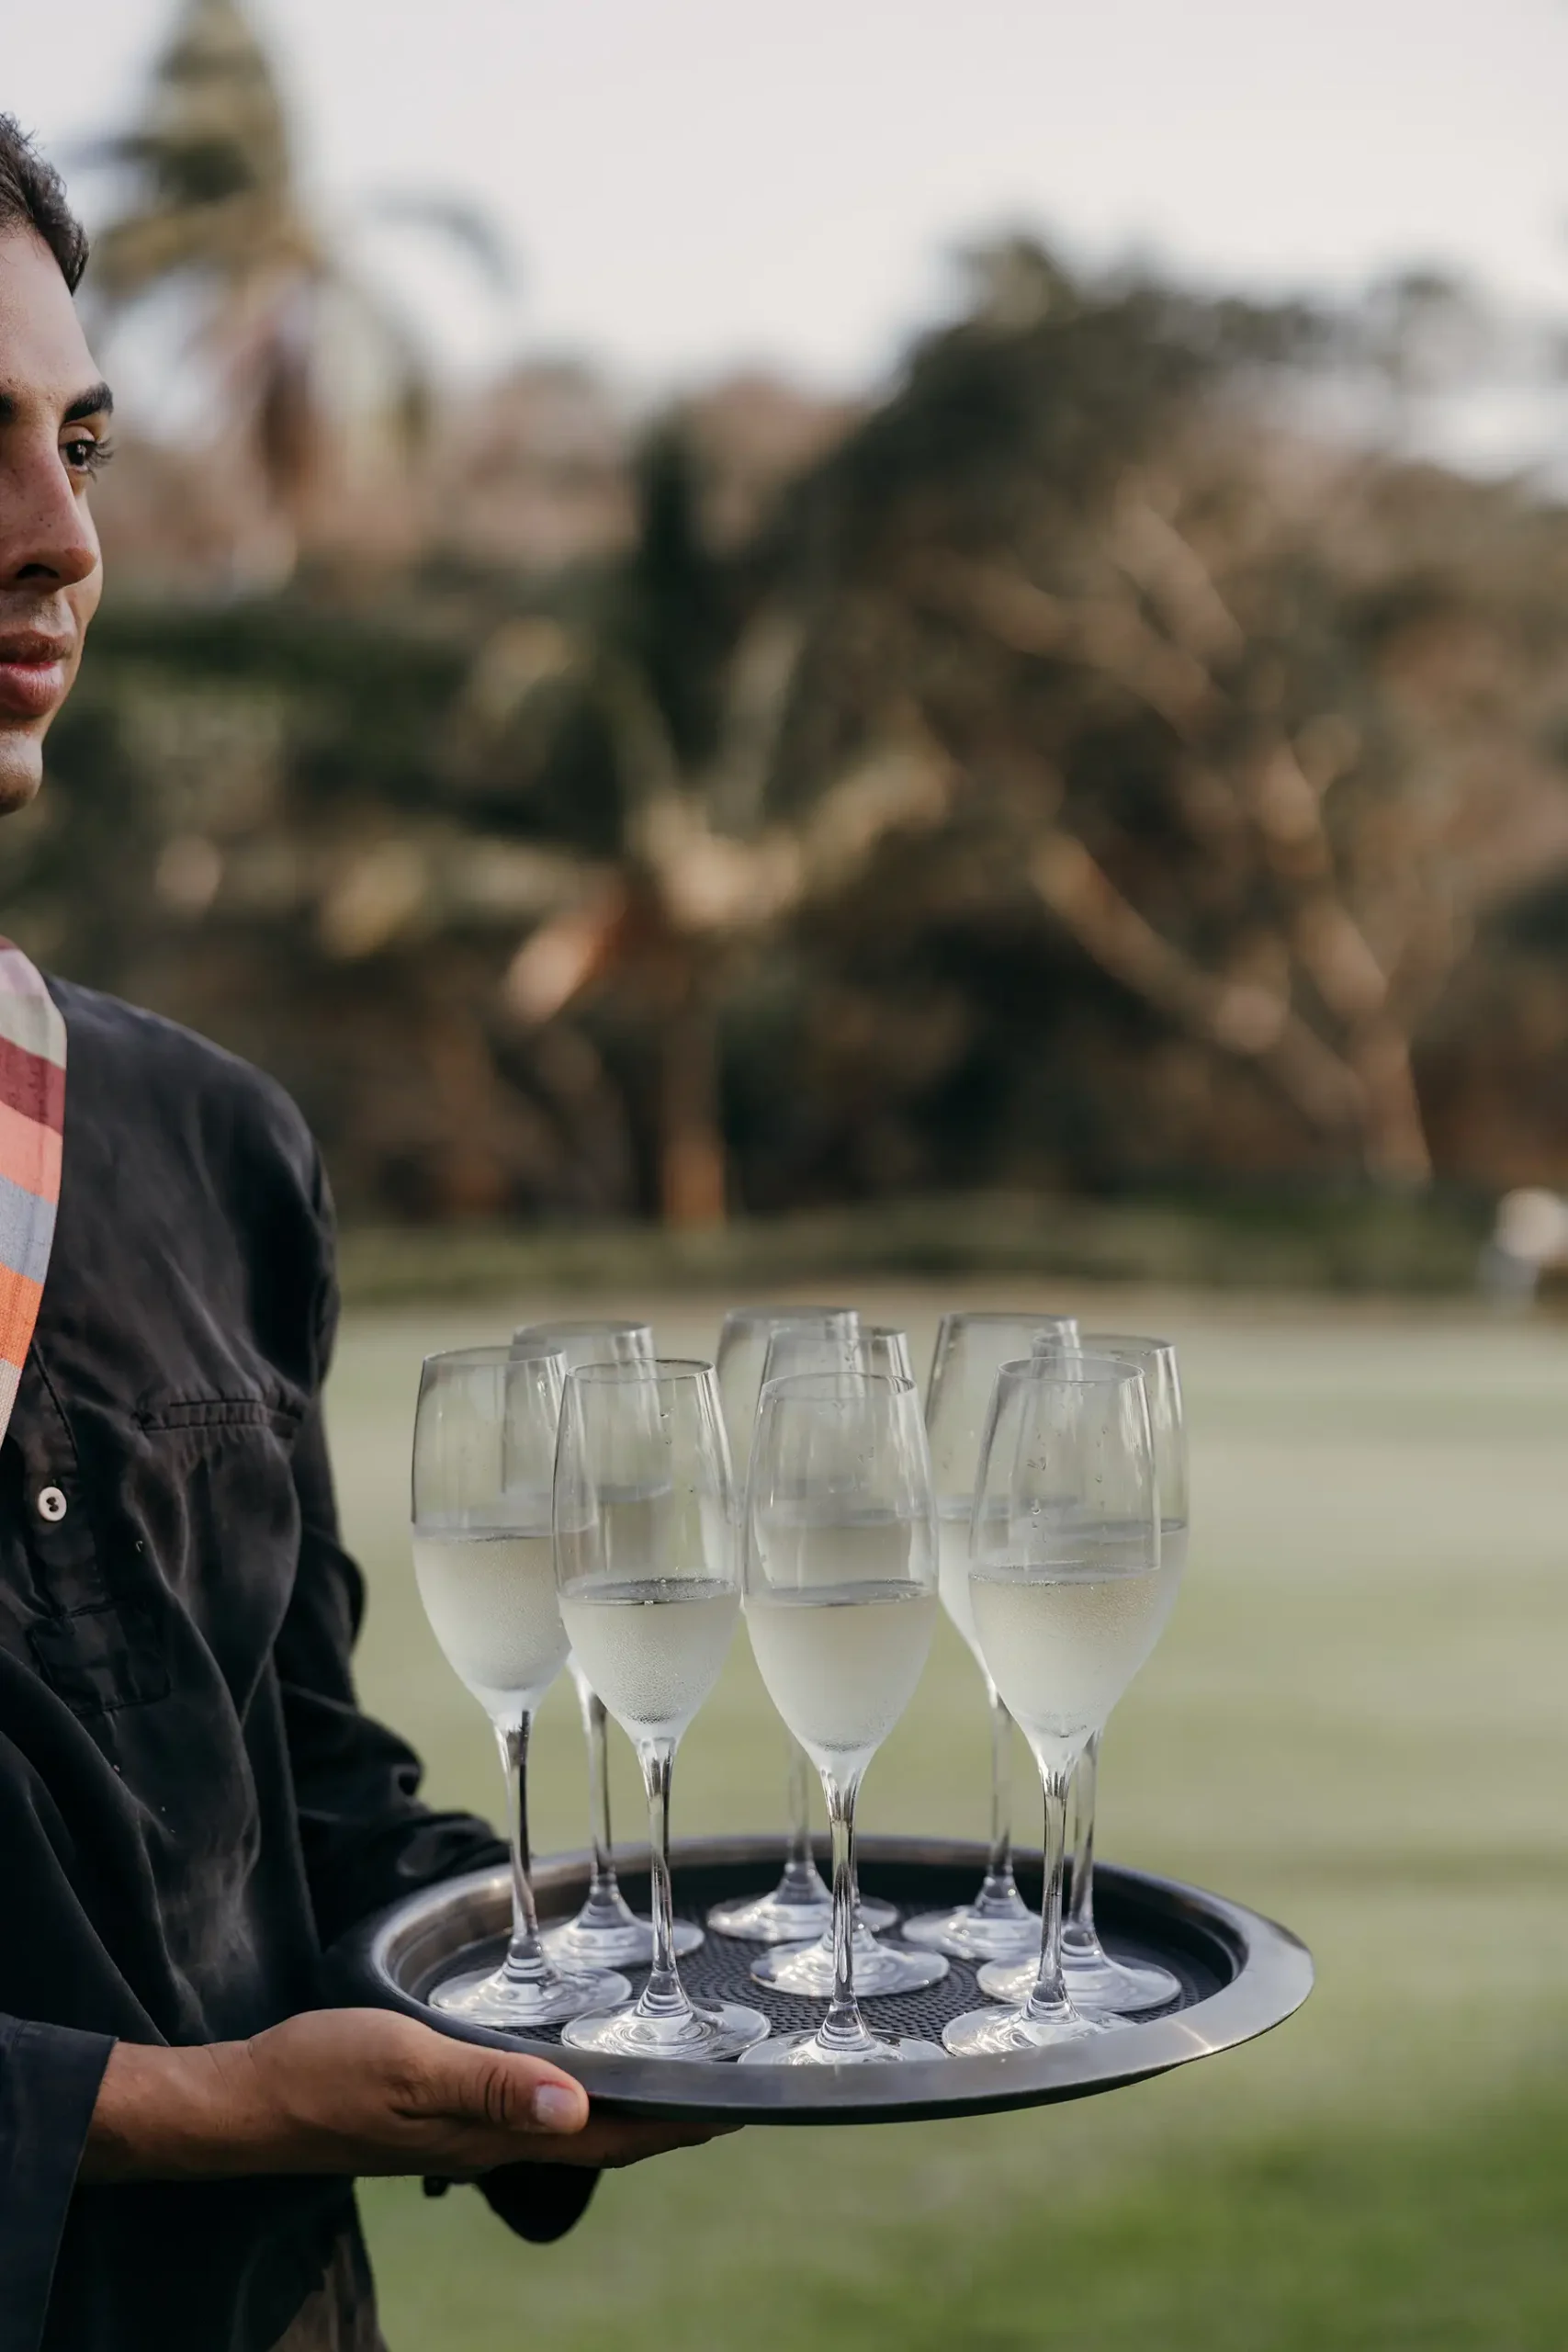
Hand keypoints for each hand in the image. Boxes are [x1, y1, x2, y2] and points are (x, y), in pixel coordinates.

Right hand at [82, 2008, 729, 2183]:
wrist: (248, 2101)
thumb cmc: (325, 2076)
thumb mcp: (411, 2065)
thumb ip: (493, 2087)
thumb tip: (578, 2108)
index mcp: (495, 2136)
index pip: (610, 2135)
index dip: (677, 2122)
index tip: (740, 2104)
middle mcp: (491, 2143)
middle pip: (601, 2135)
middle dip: (666, 2115)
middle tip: (726, 2082)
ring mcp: (465, 2132)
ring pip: (567, 2122)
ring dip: (622, 2103)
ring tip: (669, 2073)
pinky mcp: (440, 2112)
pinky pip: (526, 2107)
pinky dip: (569, 2089)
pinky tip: (570, 2065)